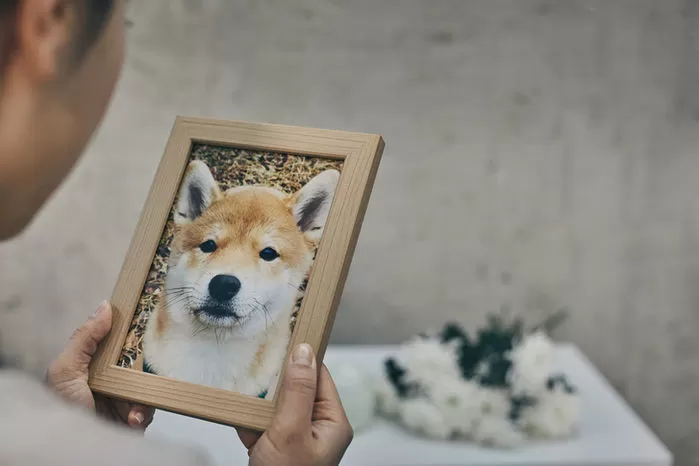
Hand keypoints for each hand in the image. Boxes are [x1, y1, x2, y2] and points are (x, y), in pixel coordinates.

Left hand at [47, 301, 153, 429]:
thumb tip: (105, 306)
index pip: (119, 341)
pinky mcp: (134, 418)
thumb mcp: (65, 370)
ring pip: (148, 384)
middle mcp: (111, 380)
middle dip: (145, 364)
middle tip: (145, 366)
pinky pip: (150, 408)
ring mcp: (123, 399)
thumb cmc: (60, 410)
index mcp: (94, 364)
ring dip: (143, 393)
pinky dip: (143, 412)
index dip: (133, 331)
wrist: (69, 451)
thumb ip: (84, 338)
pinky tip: (132, 418)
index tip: (148, 318)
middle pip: (139, 361)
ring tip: (132, 405)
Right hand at [237, 344, 352, 465]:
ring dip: (257, 401)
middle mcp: (315, 429)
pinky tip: (234, 410)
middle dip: (274, 382)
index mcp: (331, 423)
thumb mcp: (292, 431)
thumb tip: (303, 352)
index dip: (302, 359)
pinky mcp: (273, 448)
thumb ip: (297, 391)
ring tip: (242, 387)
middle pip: (295, 390)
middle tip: (255, 366)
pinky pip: (260, 424)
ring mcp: (294, 439)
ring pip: (275, 407)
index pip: (320, 378)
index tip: (284, 341)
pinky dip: (247, 419)